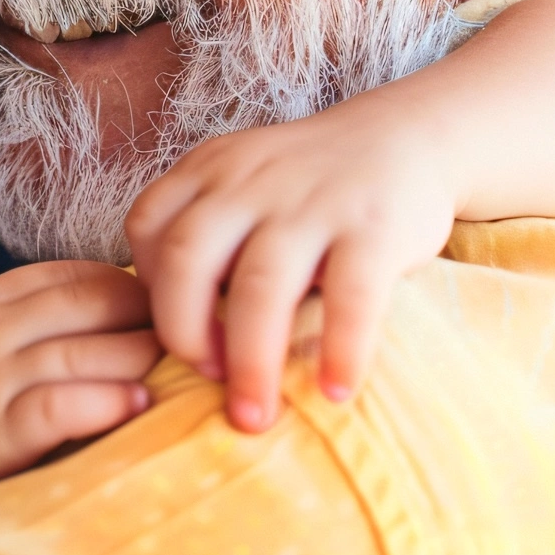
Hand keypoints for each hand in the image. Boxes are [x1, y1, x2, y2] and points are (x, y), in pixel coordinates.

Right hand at [0, 225, 161, 520]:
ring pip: (83, 351)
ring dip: (139, 357)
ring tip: (182, 367)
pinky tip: (136, 408)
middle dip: (146, 311)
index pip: (65, 274)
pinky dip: (100, 405)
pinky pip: (57, 408)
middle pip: (88, 304)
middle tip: (193, 324)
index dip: (120, 278)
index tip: (159, 291)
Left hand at [127, 92, 458, 430]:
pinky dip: (341, 350)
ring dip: (251, 361)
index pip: (148, 226)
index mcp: (210, 170)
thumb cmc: (308, 187)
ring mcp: (312, 202)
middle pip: (189, 258)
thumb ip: (208, 238)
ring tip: (256, 416)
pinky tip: (336, 391)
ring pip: (260, 285)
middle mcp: (251, 182)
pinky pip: (351, 297)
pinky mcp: (375, 227)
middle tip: (205, 382)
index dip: (152, 289)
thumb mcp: (243, 185)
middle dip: (184, 334)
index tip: (178, 335)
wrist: (405, 137)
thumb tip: (182, 340)